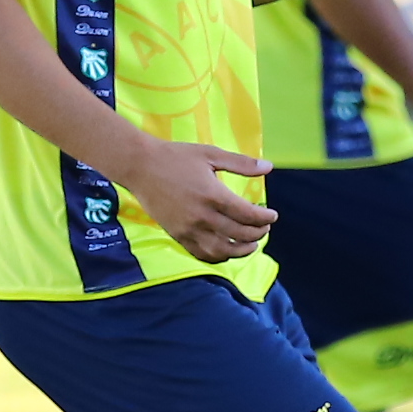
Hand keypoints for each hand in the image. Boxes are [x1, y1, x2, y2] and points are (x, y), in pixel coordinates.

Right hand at [120, 138, 277, 263]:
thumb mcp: (210, 154)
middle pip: (240, 234)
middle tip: (264, 228)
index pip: (248, 215)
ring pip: (223, 251)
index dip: (265, 218)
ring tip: (251, 244)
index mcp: (213, 195)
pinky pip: (202, 254)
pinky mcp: (177, 236)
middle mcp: (202, 216)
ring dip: (242, 251)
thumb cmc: (176, 156)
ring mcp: (189, 229)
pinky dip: (219, 257)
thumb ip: (241, 163)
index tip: (272, 215)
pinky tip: (227, 250)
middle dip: (258, 233)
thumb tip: (269, 167)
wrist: (140, 166)